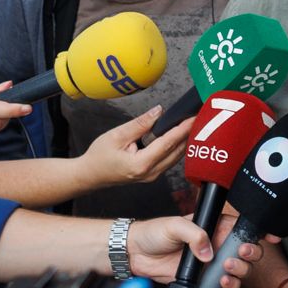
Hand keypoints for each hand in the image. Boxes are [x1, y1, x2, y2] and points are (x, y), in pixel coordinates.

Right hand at [78, 107, 194, 188]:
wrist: (90, 175)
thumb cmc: (99, 157)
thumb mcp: (116, 135)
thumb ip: (140, 124)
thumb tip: (158, 112)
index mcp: (141, 164)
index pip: (168, 143)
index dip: (183, 129)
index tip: (193, 117)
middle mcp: (150, 173)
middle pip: (176, 151)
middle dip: (188, 133)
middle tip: (197, 116)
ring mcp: (152, 176)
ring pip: (175, 157)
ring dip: (184, 140)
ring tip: (191, 123)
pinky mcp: (152, 174)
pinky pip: (169, 160)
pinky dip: (176, 147)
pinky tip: (180, 135)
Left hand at [128, 217, 261, 287]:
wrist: (136, 254)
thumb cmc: (153, 232)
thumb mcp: (174, 225)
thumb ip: (194, 234)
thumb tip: (208, 250)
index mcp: (213, 225)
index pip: (240, 225)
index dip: (258, 230)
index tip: (270, 236)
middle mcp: (216, 242)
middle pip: (245, 248)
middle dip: (251, 252)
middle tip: (242, 253)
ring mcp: (212, 261)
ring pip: (239, 267)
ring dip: (240, 269)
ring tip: (228, 267)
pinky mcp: (204, 278)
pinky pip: (224, 284)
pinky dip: (228, 285)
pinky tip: (222, 282)